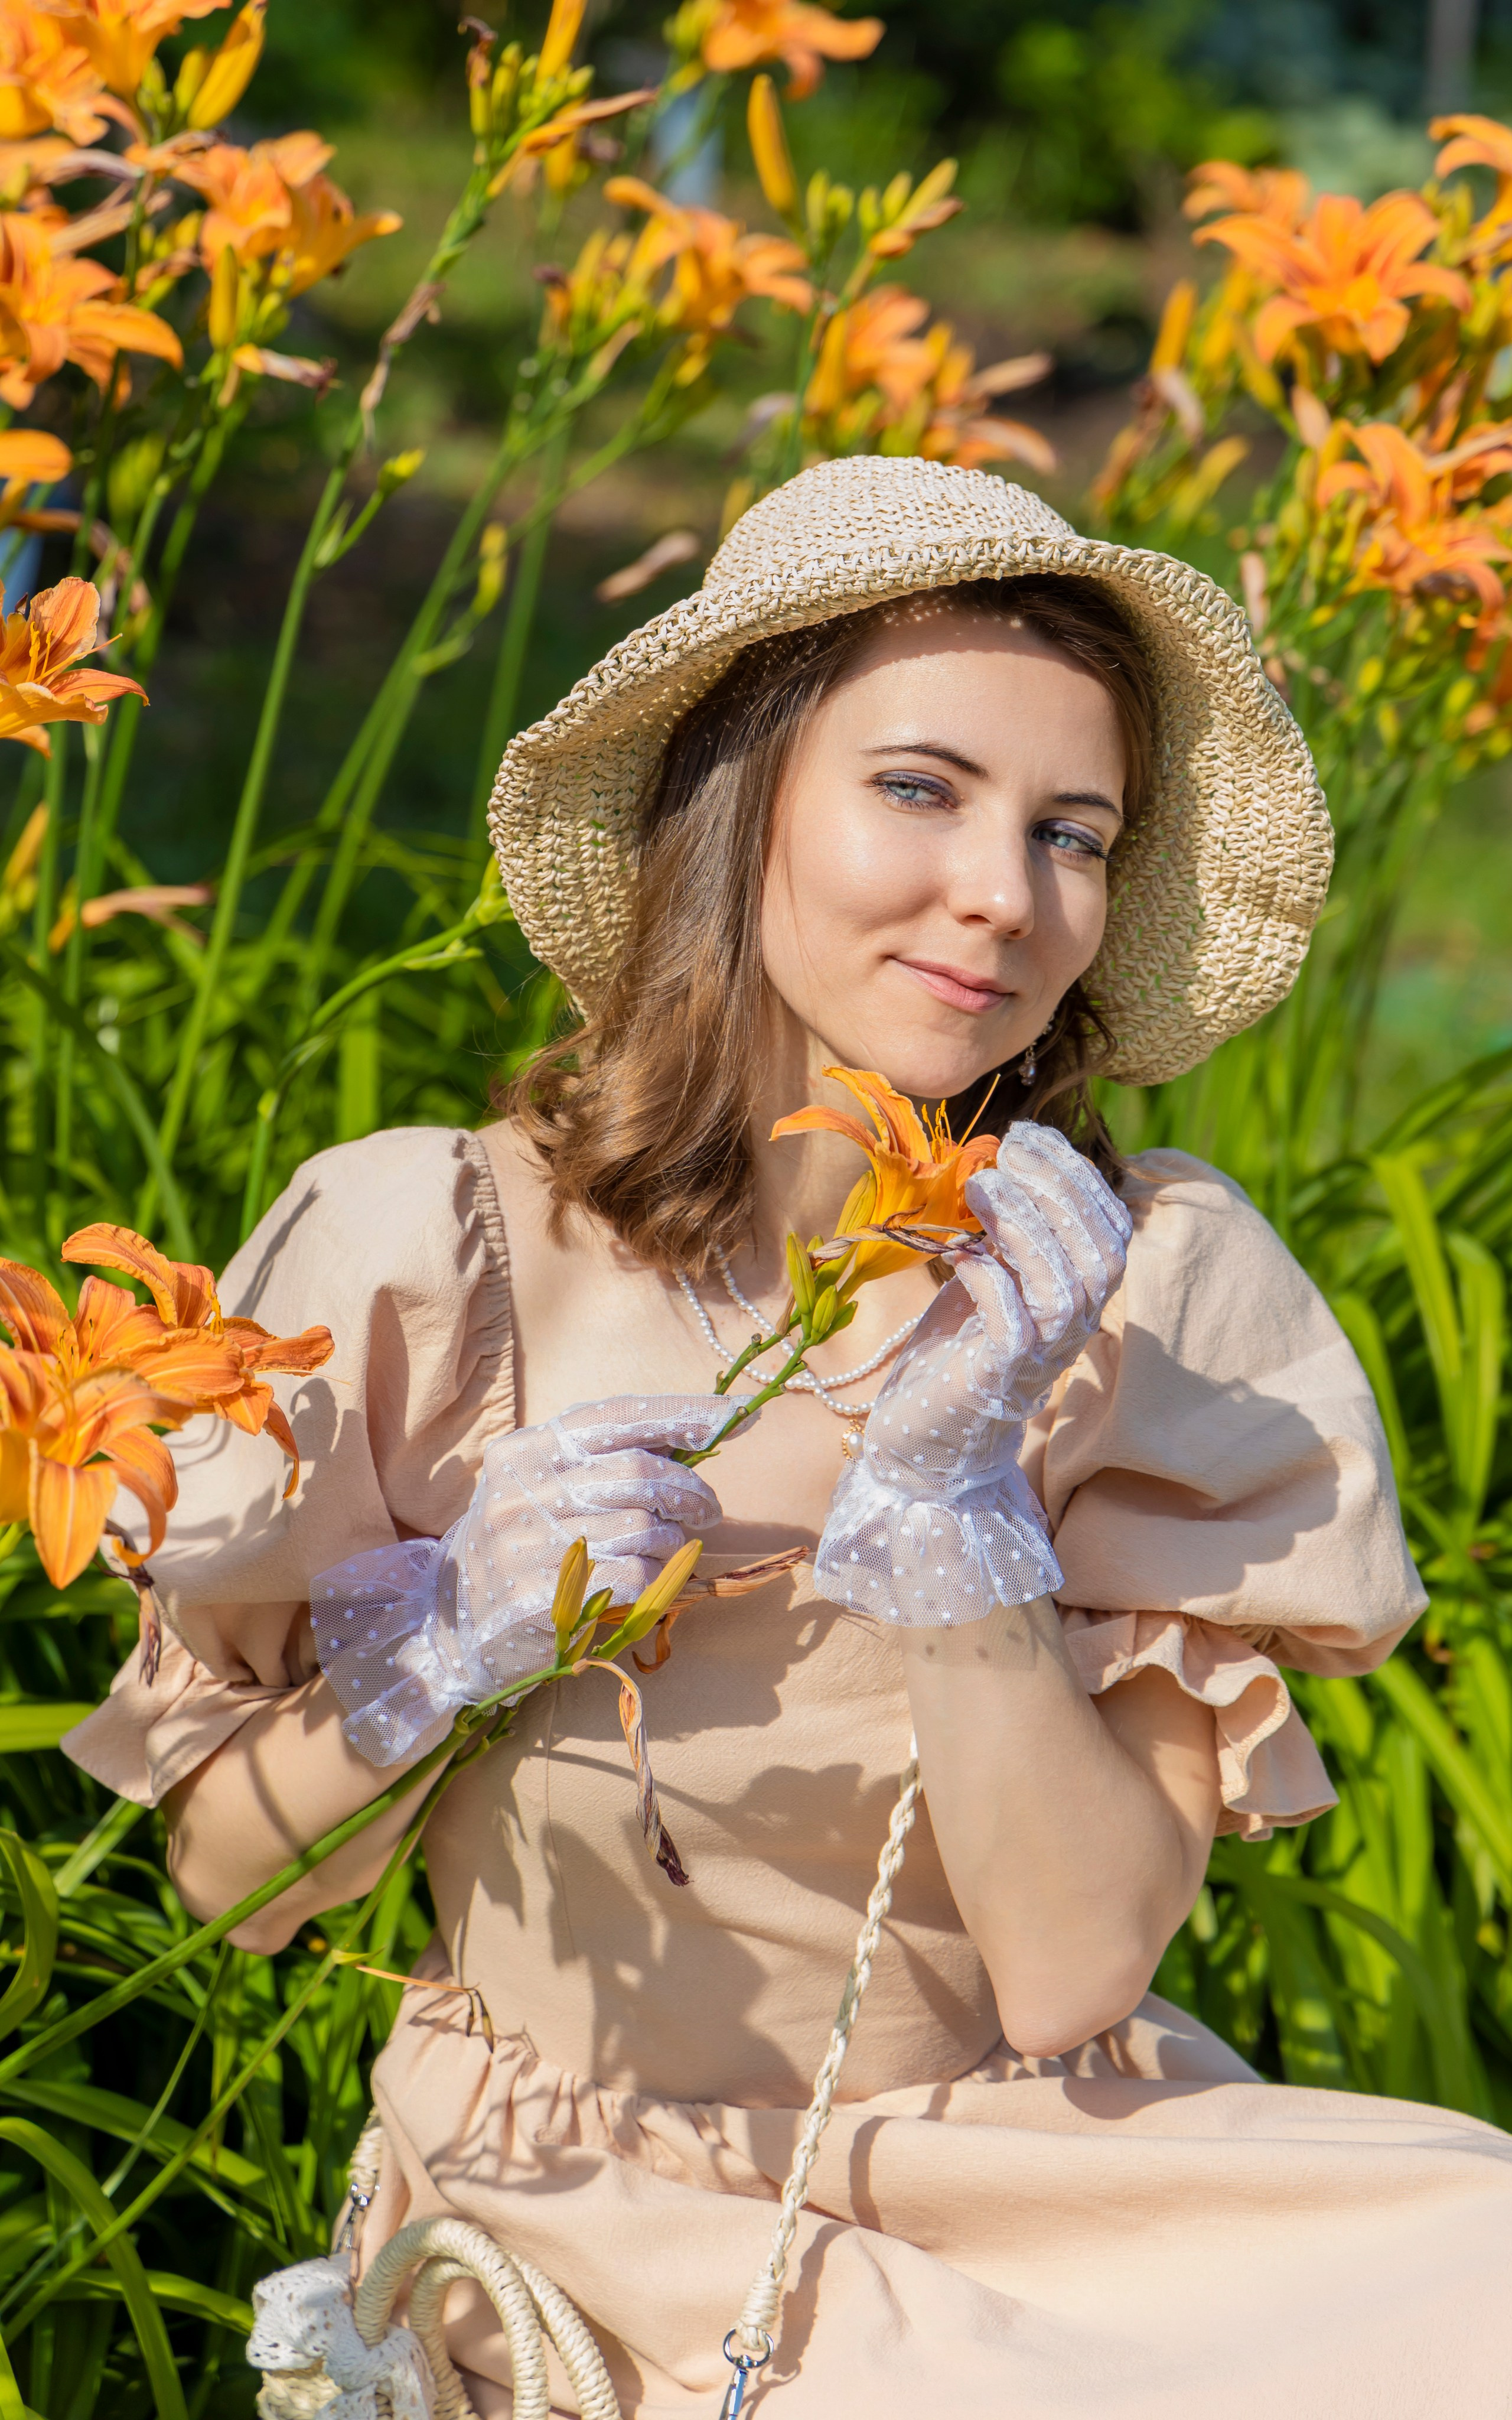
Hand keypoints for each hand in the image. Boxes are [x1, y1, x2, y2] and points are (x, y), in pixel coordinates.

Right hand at [311, 1395, 729, 1764]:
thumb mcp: (541, 1488)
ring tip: (665, 1551)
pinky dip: (654, 1582)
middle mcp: (522, 1489)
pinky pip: (631, 1579)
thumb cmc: (517, 1547)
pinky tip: (642, 1585)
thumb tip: (691, 1433)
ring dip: (672, 1542)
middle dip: (690, 1489)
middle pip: (637, 1472)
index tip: (735, 1414)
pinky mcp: (539, 1597)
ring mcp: (526, 1544)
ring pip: (642, 1528)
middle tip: (709, 1509)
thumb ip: (600, 1460)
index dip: (682, 1412)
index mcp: (525, 1450)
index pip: (616, 1415)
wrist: (450, 1628)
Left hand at [815, 1124, 1131, 1625]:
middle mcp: (1072, 1330)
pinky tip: (960, 1251)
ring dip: (1027, 1226)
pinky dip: (990, 1278)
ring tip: (983, 1186)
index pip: (1111, 1229)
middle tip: (1009, 1152)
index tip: (1030, 1135)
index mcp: (1077, 1299)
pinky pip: (1014, 1322)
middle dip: (1062, 1190)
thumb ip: (1006, 1233)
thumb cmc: (953, 1351)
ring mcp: (1040, 1357)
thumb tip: (1006, 1162)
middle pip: (1102, 1253)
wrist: (918, 1437)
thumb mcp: (986, 1276)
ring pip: (1066, 1285)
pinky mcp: (999, 1378)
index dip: (1078, 1177)